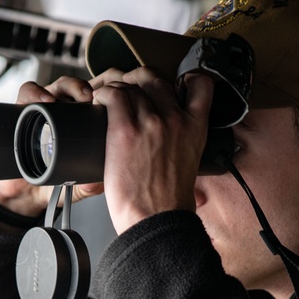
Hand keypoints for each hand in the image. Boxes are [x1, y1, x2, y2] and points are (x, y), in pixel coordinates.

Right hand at [0, 73, 123, 216]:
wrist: (26, 193)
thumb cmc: (56, 183)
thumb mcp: (79, 185)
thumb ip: (91, 183)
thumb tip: (99, 182)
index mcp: (86, 123)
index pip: (102, 98)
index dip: (111, 92)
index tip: (118, 101)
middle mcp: (68, 111)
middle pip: (84, 87)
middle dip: (95, 87)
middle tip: (97, 99)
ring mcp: (46, 108)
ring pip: (61, 85)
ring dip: (71, 86)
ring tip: (78, 97)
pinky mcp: (22, 109)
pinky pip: (28, 92)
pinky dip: (36, 92)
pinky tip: (46, 100)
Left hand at [91, 67, 214, 233]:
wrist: (156, 220)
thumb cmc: (168, 203)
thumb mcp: (189, 165)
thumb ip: (184, 144)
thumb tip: (175, 145)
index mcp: (195, 128)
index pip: (200, 85)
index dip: (183, 78)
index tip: (169, 85)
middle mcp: (175, 120)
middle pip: (155, 80)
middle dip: (139, 82)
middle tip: (128, 93)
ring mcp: (150, 123)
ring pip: (131, 87)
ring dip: (116, 90)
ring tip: (107, 104)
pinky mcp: (124, 130)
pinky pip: (112, 95)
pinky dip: (102, 94)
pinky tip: (98, 104)